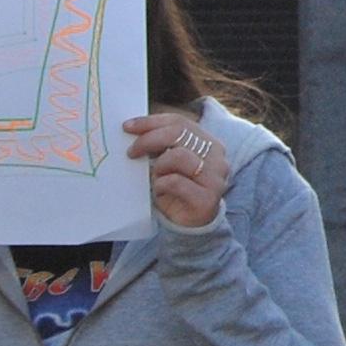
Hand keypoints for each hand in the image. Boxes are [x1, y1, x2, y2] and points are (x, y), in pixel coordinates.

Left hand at [129, 112, 230, 227]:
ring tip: (155, 177)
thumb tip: (133, 130)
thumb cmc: (177, 189)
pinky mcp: (208, 198)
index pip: (179, 122)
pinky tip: (159, 191)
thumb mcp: (169, 162)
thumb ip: (161, 145)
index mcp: (209, 142)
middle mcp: (217, 156)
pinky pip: (175, 182)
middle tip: (131, 152)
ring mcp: (215, 177)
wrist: (191, 223)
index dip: (151, 122)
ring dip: (158, 166)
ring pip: (178, 156)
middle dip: (148, 139)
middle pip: (178, 133)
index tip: (128, 127)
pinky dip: (160, 184)